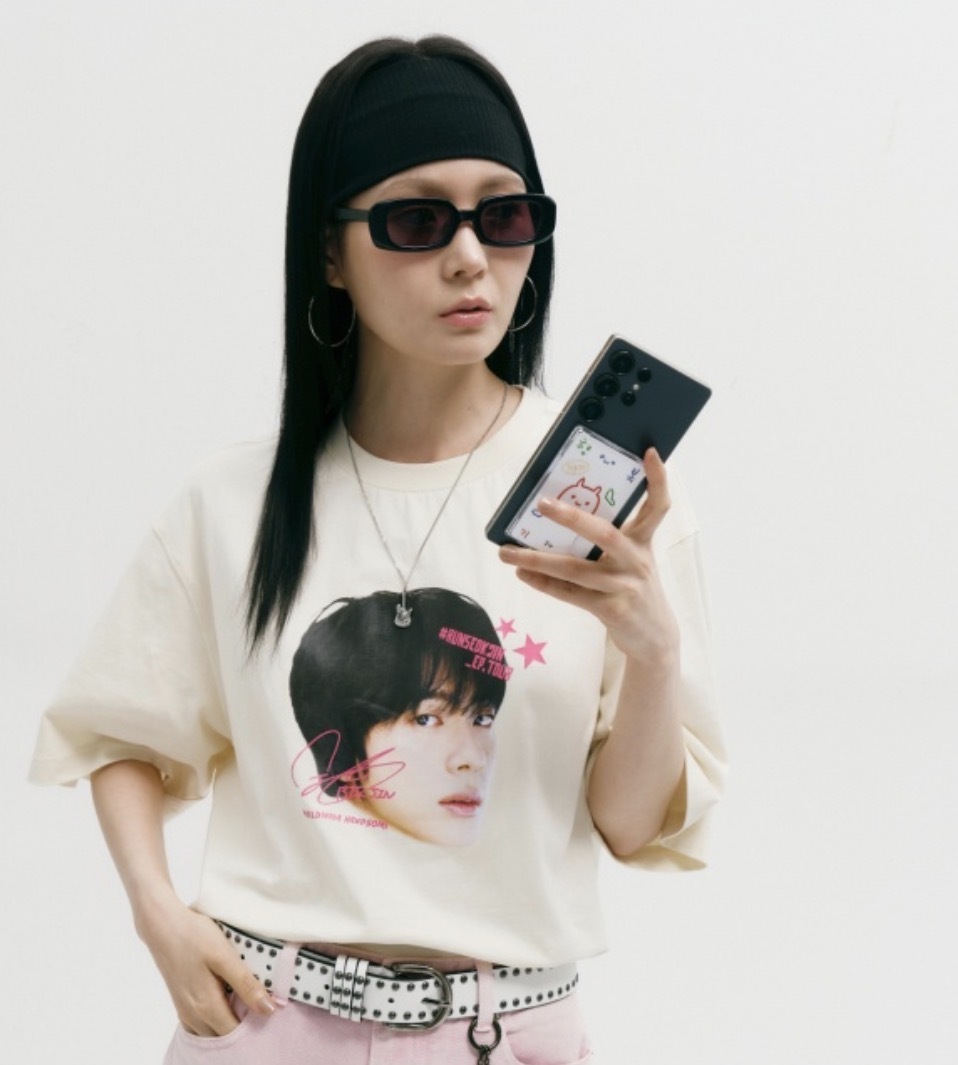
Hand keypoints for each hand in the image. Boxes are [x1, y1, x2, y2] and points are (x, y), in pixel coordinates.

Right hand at [137, 895, 277, 1036]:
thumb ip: (246, 985)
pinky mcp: (182, 1003)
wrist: (163, 925)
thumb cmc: (195, 937)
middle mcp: (194, 1017)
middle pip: (223, 1037)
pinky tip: (227, 1003)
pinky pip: (201, 1025)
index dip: (254, 1028)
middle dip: (243, 1028)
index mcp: (207, 1007)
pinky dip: (215, 1021)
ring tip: (247, 1003)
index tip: (269, 1012)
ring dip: (229, 1024)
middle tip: (261, 1007)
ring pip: (211, 1032)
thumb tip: (268, 1010)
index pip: (235, 1035)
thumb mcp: (225, 957)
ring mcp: (185, 1012)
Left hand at [498, 448, 678, 663]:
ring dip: (537, 560)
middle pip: (606, 533)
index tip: (650, 453)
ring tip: (507, 552)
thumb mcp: (633, 559)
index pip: (658, 506)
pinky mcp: (612, 610)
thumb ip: (611, 538)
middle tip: (542, 504)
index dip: (657, 479)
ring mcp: (625, 586)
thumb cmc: (634, 587)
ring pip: (576, 569)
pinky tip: (522, 573)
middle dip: (572, 518)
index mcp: (643, 541)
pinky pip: (571, 594)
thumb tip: (562, 513)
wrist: (655, 636)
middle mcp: (637, 560)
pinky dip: (544, 584)